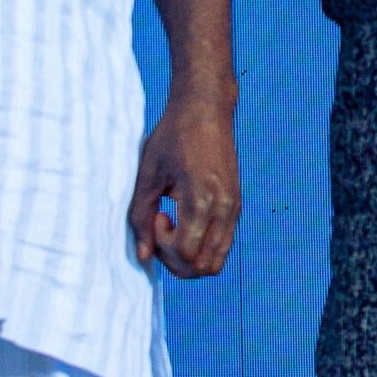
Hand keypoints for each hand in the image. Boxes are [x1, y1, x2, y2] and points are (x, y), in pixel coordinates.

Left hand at [129, 94, 240, 278]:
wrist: (205, 109)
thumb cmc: (172, 137)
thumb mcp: (148, 176)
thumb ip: (141, 218)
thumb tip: (142, 256)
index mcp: (202, 200)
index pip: (186, 254)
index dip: (164, 247)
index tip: (156, 217)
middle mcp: (224, 208)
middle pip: (204, 266)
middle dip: (176, 260)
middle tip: (161, 228)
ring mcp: (234, 208)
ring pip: (216, 261)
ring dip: (190, 256)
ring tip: (175, 226)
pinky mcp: (236, 205)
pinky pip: (222, 243)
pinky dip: (202, 245)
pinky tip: (185, 218)